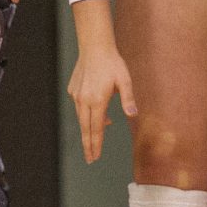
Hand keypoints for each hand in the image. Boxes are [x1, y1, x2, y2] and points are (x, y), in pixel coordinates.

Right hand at [67, 38, 134, 164]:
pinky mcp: (73, 90)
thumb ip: (128, 100)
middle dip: (88, 145)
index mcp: (97, 100)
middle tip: (90, 159)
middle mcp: (83, 100)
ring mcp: (76, 95)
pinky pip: (79, 107)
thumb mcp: (125, 81)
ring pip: (81, 118)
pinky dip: (87, 114)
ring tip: (95, 139)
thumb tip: (133, 115)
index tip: (94, 157)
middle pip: (85, 128)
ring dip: (88, 130)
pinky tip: (96, 112)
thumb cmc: (112, 63)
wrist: (94, 47)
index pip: (96, 129)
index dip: (96, 145)